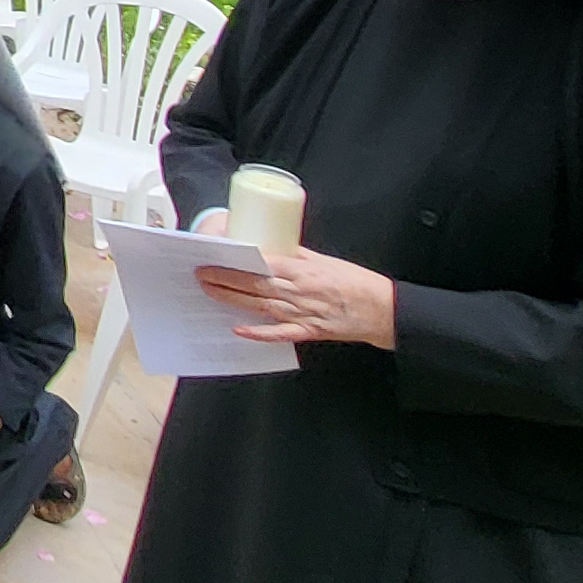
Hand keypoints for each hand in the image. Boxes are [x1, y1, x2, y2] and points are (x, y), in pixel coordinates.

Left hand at [196, 246, 397, 347]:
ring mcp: (302, 313)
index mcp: (302, 270)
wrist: (382, 309)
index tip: (215, 255)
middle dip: (224, 279)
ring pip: (260, 306)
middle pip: (254, 284)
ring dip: (232, 300)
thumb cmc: (354, 282)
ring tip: (209, 293)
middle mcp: (298, 292)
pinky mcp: (309, 332)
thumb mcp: (323, 261)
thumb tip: (270, 248)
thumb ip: (296, 257)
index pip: (261, 263)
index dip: (235, 261)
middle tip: (200, 274)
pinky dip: (258, 333)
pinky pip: (279, 333)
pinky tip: (238, 329)